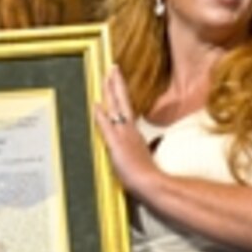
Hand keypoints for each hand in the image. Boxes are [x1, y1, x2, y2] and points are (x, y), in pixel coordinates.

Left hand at [94, 66, 158, 195]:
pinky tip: (96, 105)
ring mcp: (123, 136)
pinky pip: (107, 127)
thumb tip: (155, 143)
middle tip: (111, 68)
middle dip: (115, 83)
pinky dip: (101, 116)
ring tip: (106, 75)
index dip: (120, 92)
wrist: (153, 184)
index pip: (126, 107)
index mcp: (135, 133)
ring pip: (115, 108)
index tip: (117, 79)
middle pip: (121, 101)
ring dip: (110, 91)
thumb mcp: (149, 157)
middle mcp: (129, 130)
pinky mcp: (117, 145)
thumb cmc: (150, 175)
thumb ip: (151, 147)